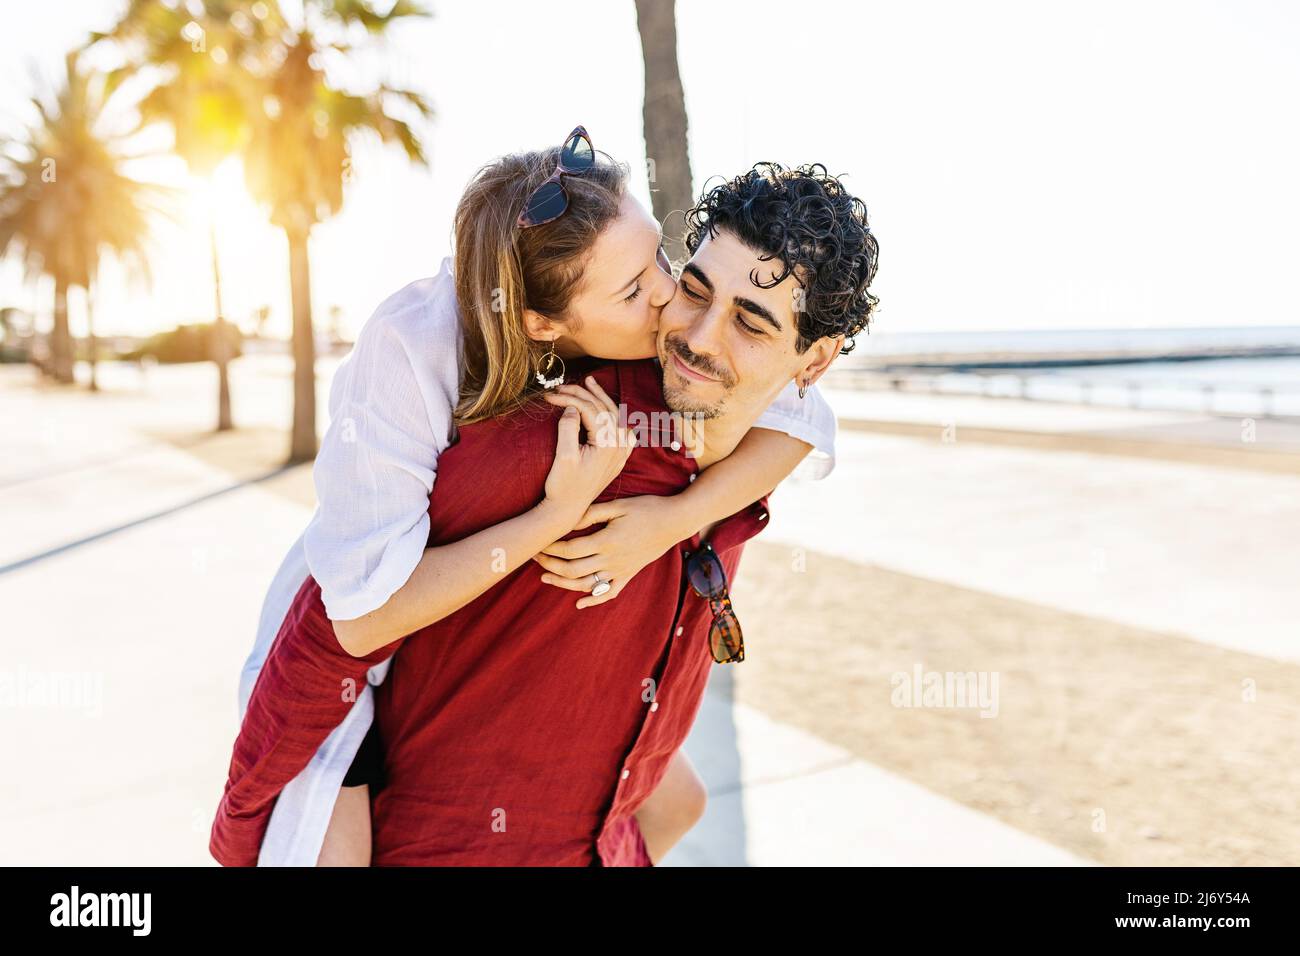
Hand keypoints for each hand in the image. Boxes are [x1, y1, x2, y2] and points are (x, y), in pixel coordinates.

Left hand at [532, 495, 681, 608]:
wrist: (675, 521)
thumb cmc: (646, 508)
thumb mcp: (618, 505)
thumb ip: (591, 513)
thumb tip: (568, 521)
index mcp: (607, 540)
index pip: (570, 549)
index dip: (551, 548)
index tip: (538, 542)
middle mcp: (612, 560)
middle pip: (573, 570)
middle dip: (550, 565)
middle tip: (535, 557)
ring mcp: (621, 570)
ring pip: (587, 584)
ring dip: (563, 583)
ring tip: (545, 577)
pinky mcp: (629, 574)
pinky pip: (610, 592)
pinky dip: (593, 600)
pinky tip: (579, 603)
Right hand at [540, 376, 634, 527]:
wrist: (567, 512)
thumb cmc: (563, 487)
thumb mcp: (563, 457)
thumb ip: (568, 428)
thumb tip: (571, 408)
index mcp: (608, 445)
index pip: (591, 410)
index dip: (569, 399)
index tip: (549, 396)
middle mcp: (618, 447)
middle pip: (605, 408)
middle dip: (583, 394)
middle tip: (563, 386)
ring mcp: (620, 453)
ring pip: (614, 416)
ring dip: (600, 399)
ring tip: (588, 384)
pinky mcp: (616, 458)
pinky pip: (621, 430)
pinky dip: (613, 415)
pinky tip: (609, 410)